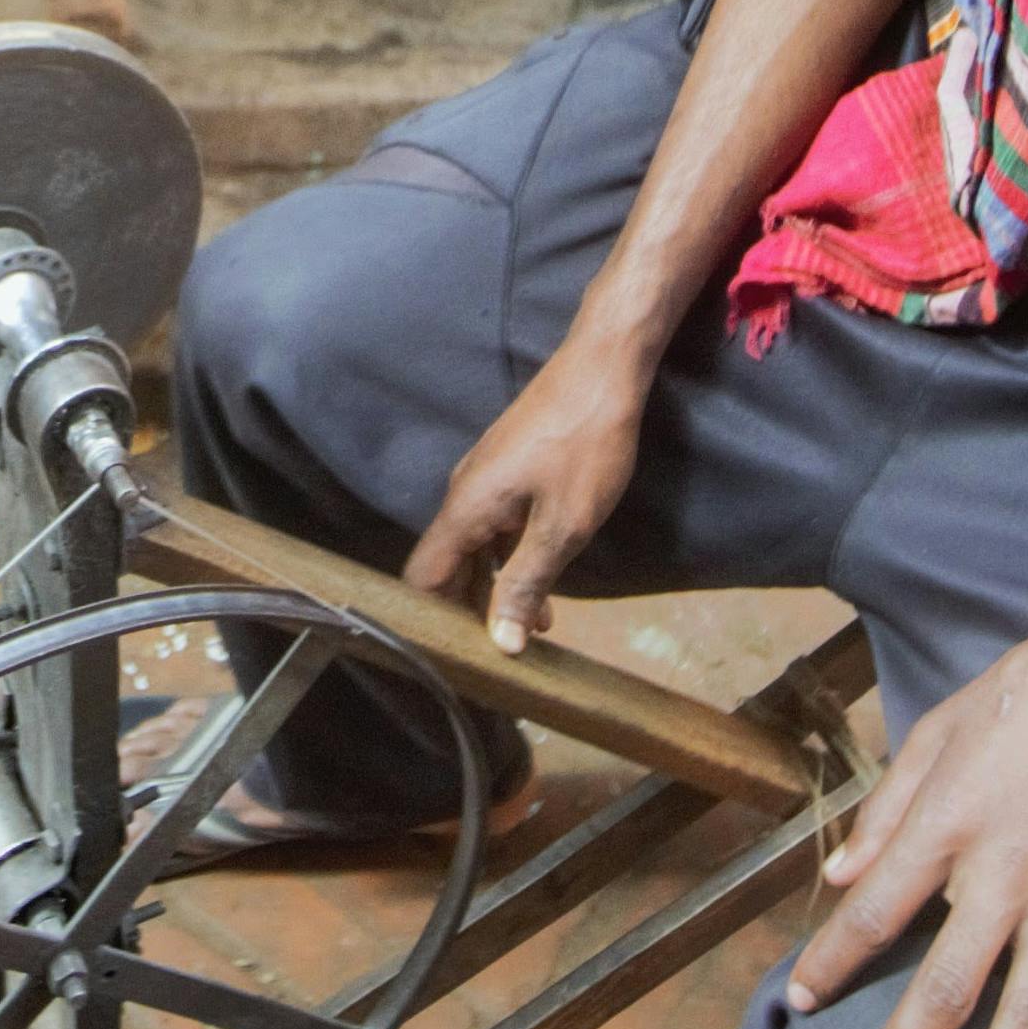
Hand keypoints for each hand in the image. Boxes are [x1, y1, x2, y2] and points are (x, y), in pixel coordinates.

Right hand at [404, 336, 650, 650]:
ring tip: (534, 632)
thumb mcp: (563, 525)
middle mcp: (463, 495)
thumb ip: (527, 584)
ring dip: (498, 590)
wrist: (604, 369)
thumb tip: (503, 642)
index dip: (432, 622)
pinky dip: (511, 561)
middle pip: (447, 568)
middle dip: (469, 613)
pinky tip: (545, 586)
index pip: (423, 578)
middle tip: (499, 656)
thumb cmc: (585, 445)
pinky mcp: (507, 471)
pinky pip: (495, 529)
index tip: (456, 659)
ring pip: (475, 550)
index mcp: (464, 509)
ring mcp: (485, 481)